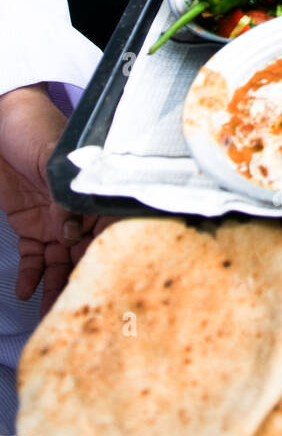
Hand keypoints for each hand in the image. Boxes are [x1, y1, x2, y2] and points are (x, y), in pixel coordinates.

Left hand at [0, 86, 98, 312]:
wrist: (1, 122)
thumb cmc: (35, 127)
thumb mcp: (55, 158)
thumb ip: (66, 196)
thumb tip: (73, 233)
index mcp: (94, 189)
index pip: (111, 226)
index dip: (115, 252)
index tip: (117, 279)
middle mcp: (79, 210)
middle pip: (87, 252)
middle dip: (85, 281)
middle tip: (83, 310)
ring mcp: (55, 220)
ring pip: (61, 262)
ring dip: (56, 287)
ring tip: (51, 313)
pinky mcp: (31, 226)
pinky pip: (35, 257)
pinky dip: (31, 276)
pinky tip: (27, 292)